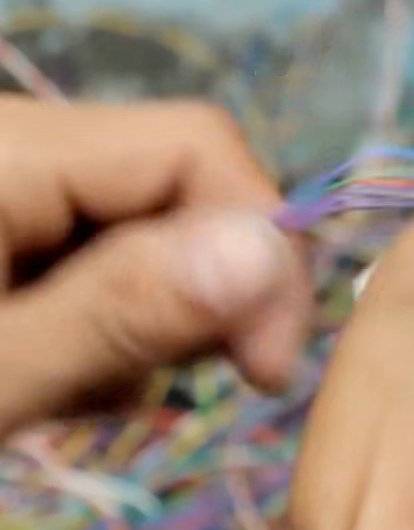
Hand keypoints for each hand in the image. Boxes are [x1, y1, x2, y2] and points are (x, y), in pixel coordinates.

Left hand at [0, 98, 309, 436]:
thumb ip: (122, 313)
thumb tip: (271, 252)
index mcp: (8, 148)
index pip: (198, 146)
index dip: (261, 245)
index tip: (265, 372)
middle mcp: (15, 137)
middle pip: (178, 180)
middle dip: (204, 288)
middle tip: (169, 390)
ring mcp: (6, 177)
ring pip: (144, 220)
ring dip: (153, 312)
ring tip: (79, 392)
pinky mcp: (2, 217)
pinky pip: (93, 241)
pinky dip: (105, 312)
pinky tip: (53, 370)